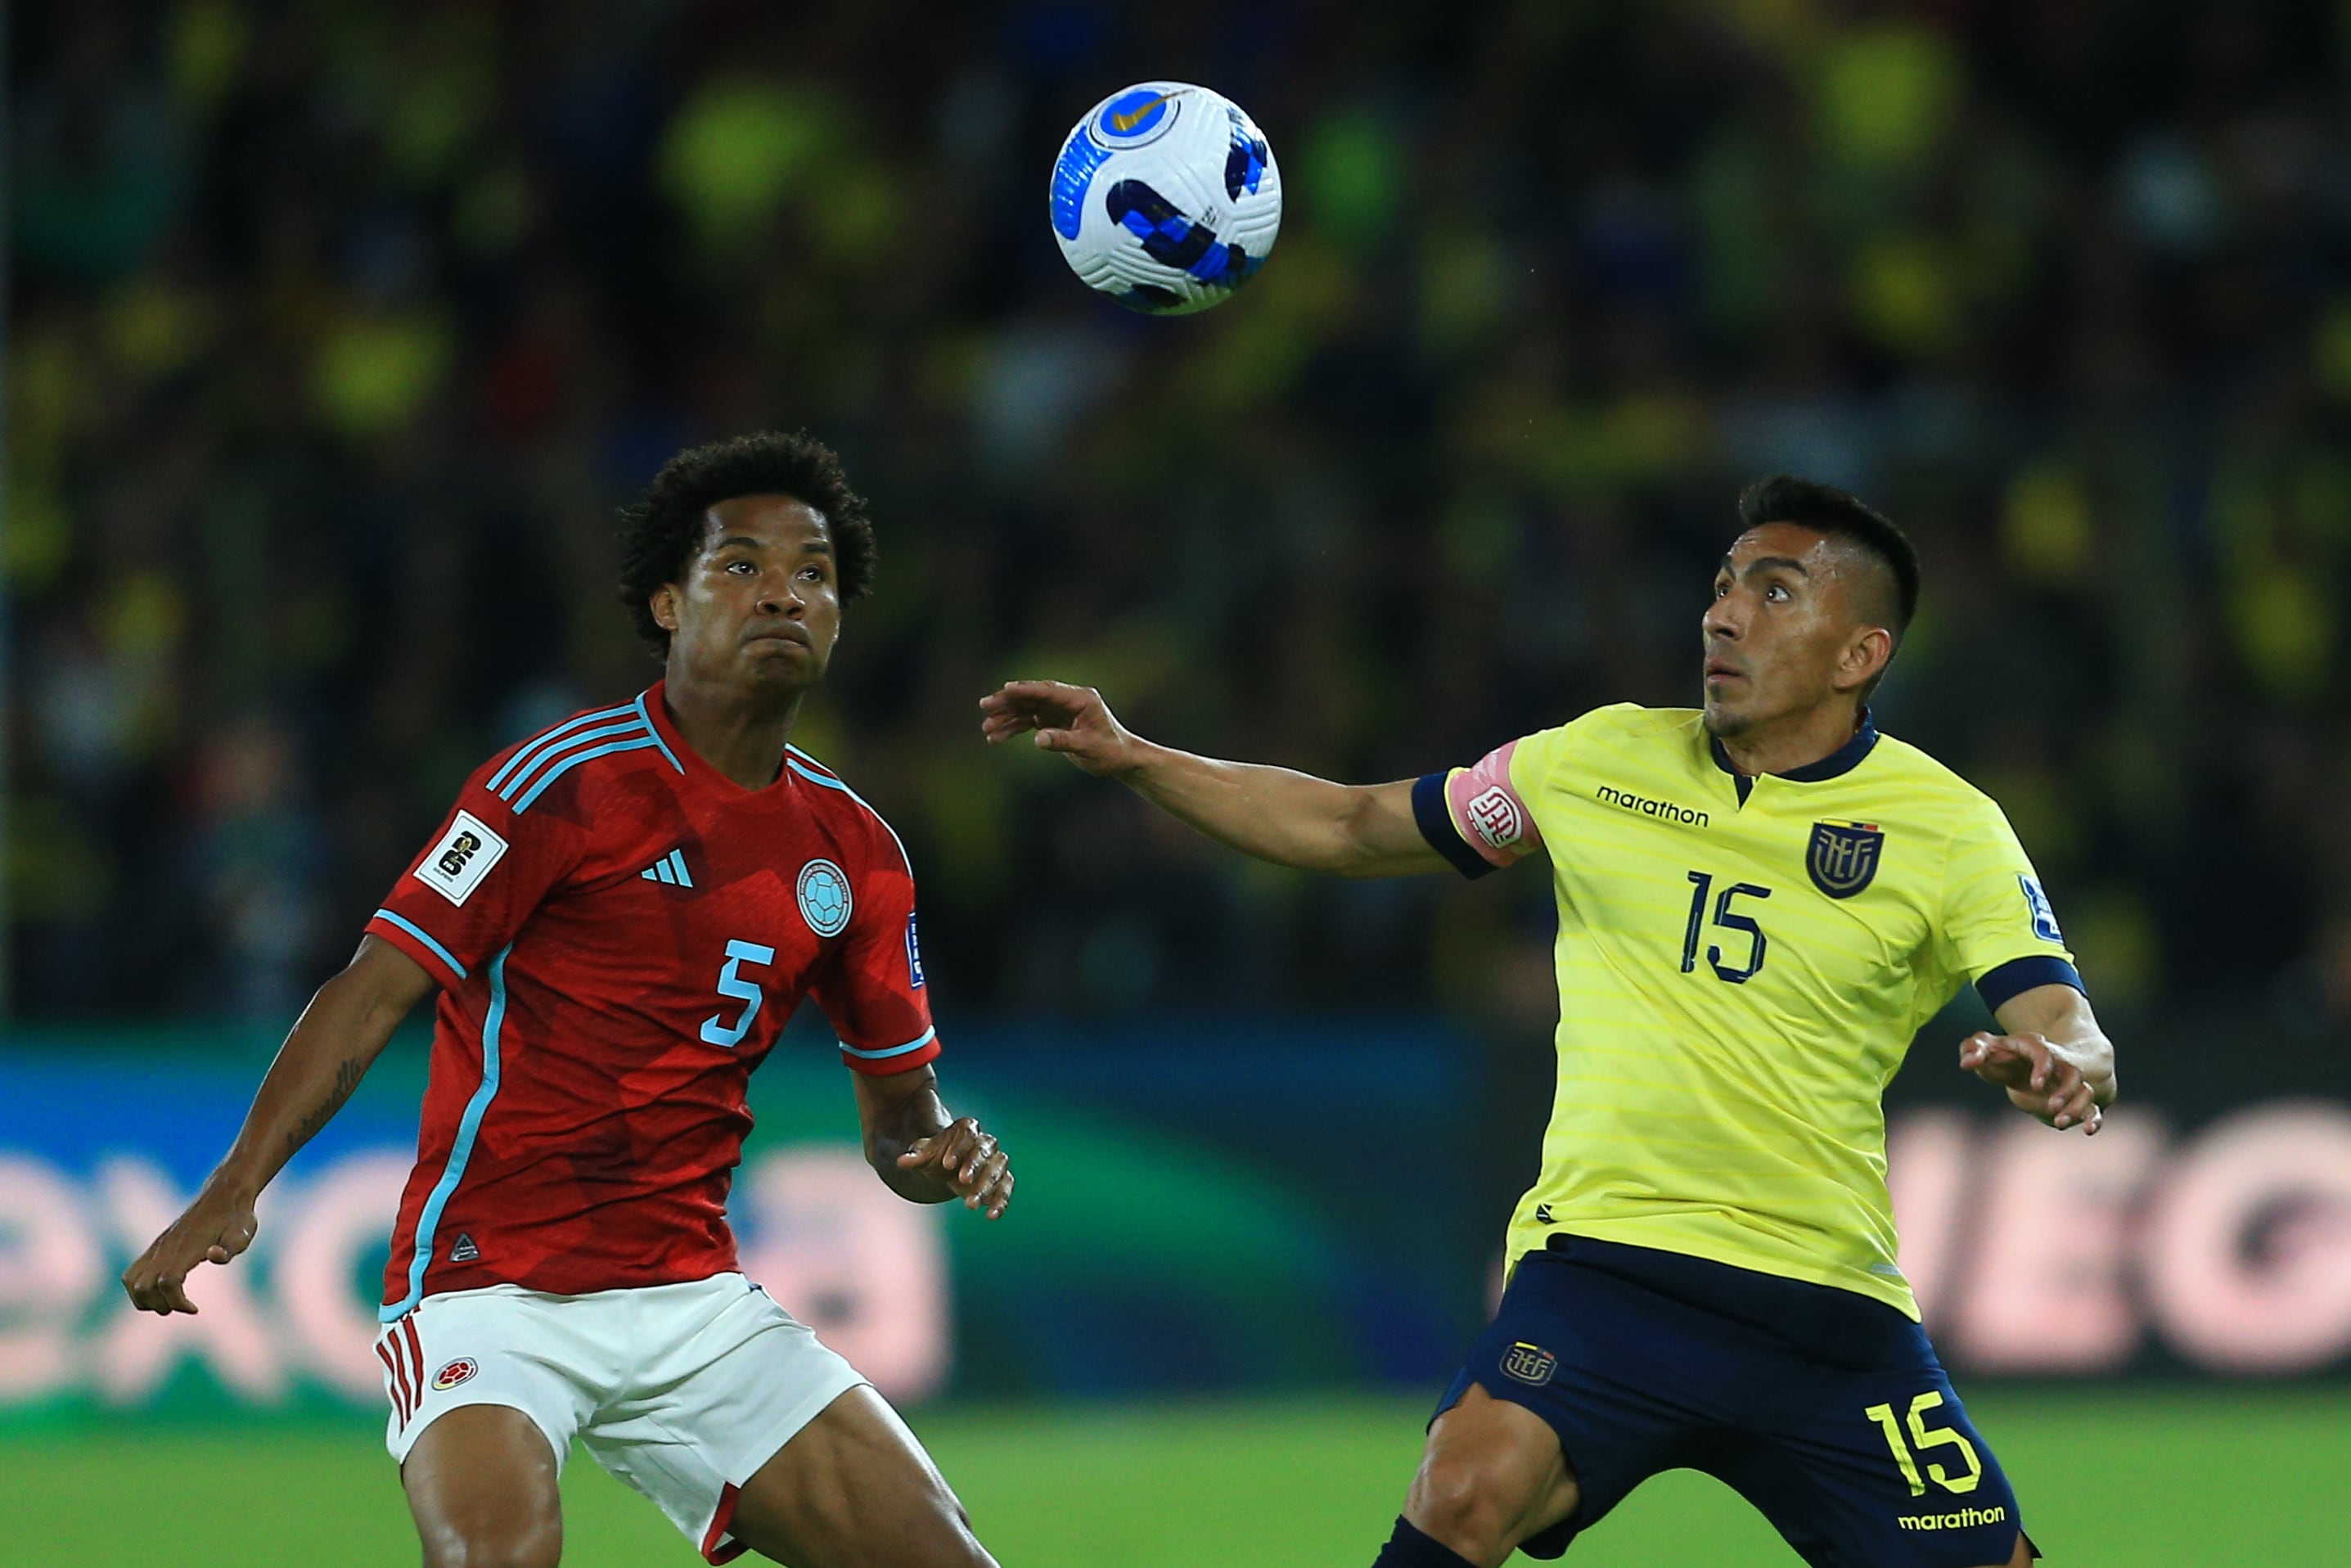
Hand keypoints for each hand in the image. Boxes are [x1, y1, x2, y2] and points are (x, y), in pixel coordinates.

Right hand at [121, 1181, 259, 1314]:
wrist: (224, 1194)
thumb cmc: (237, 1217)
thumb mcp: (243, 1232)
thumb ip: (231, 1246)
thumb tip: (213, 1255)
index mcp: (187, 1248)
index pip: (168, 1282)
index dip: (177, 1301)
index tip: (194, 1309)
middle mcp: (167, 1247)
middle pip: (144, 1286)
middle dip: (160, 1304)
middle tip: (184, 1307)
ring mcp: (159, 1246)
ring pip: (131, 1280)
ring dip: (144, 1299)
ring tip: (168, 1303)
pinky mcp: (157, 1245)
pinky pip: (133, 1271)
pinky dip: (138, 1288)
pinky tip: (161, 1291)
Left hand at [896, 1117, 1014, 1218]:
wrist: (949, 1168)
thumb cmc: (937, 1157)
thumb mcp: (925, 1156)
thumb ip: (915, 1158)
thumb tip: (901, 1162)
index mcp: (966, 1129)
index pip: (967, 1133)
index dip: (959, 1148)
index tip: (947, 1164)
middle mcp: (985, 1143)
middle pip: (984, 1151)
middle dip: (975, 1165)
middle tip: (963, 1180)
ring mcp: (996, 1161)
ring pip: (998, 1170)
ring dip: (986, 1186)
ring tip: (970, 1204)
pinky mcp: (1003, 1180)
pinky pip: (1006, 1188)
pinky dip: (1001, 1202)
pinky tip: (991, 1215)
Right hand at [978, 681, 1141, 776]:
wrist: (1120, 759)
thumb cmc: (1110, 751)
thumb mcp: (1088, 747)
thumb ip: (1062, 741)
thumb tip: (1037, 738)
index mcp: (1081, 699)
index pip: (1048, 691)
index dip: (1026, 689)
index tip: (1005, 689)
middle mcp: (1068, 700)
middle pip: (1033, 697)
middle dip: (1008, 702)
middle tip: (985, 706)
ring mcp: (1059, 710)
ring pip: (1027, 709)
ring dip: (1007, 718)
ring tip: (986, 729)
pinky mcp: (1053, 721)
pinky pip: (1029, 722)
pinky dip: (1013, 729)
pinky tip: (996, 737)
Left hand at [1959, 1030, 2104, 1133]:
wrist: (2022, 1065)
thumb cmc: (2001, 1056)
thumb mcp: (1986, 1049)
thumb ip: (1973, 1050)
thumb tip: (1967, 1062)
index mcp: (2035, 1047)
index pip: (2044, 1053)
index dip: (2043, 1068)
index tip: (2035, 1084)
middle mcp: (2058, 1064)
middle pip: (2072, 1073)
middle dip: (2065, 1091)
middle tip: (2051, 1107)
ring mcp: (2068, 1082)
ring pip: (2084, 1091)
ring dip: (2076, 1108)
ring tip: (2060, 1124)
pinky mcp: (2073, 1099)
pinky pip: (2092, 1107)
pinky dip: (2094, 1118)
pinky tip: (2090, 1131)